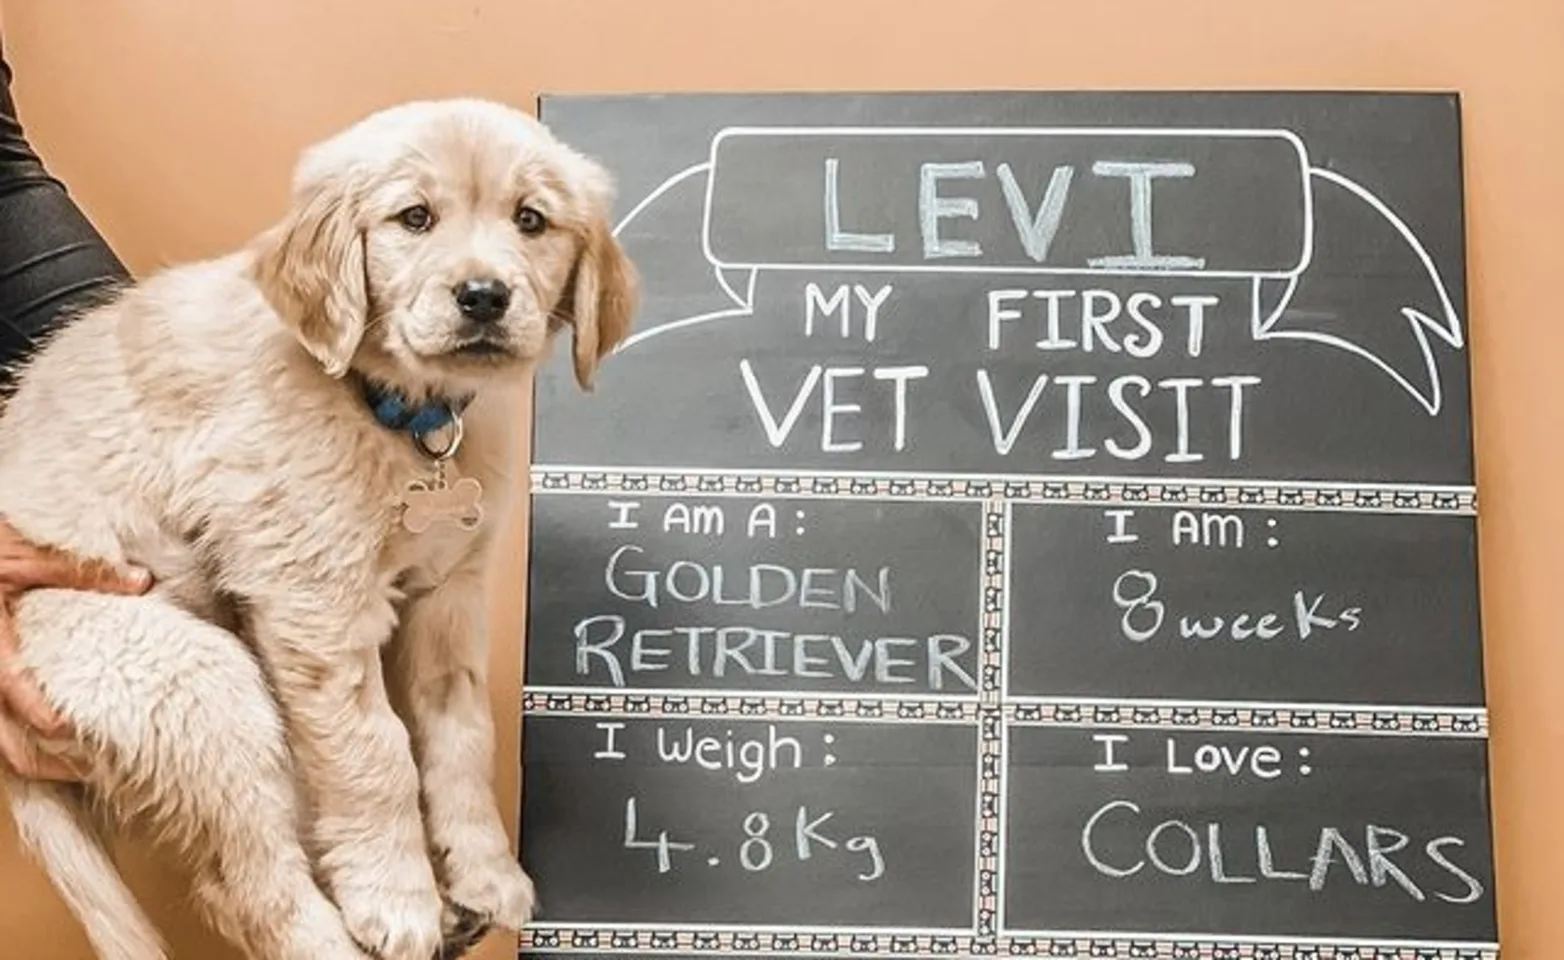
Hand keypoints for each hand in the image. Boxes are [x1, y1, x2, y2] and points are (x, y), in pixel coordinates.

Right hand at [0, 517, 150, 779]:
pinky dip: (26, 745)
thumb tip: (140, 582)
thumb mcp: (25, 554)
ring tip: (87, 765)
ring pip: (1, 746)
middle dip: (50, 764)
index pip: (11, 687)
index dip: (40, 714)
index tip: (70, 730)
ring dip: (39, 760)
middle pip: (6, 745)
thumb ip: (81, 572)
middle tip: (98, 769)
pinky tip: (62, 745)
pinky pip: (0, 731)